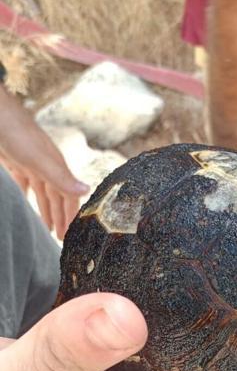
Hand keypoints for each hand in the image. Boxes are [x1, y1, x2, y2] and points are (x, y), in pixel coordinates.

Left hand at [0, 84, 88, 238]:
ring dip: (46, 209)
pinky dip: (26, 196)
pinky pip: (24, 183)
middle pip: (56, 197)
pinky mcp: (14, 161)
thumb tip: (87, 190)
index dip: (71, 215)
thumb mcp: (40, 159)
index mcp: (56, 166)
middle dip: (60, 216)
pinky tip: (25, 203)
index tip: (73, 234)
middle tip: (61, 238)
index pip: (68, 196)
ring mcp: (30, 163)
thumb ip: (61, 177)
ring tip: (47, 227)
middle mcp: (46, 166)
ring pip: (41, 192)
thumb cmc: (16, 132)